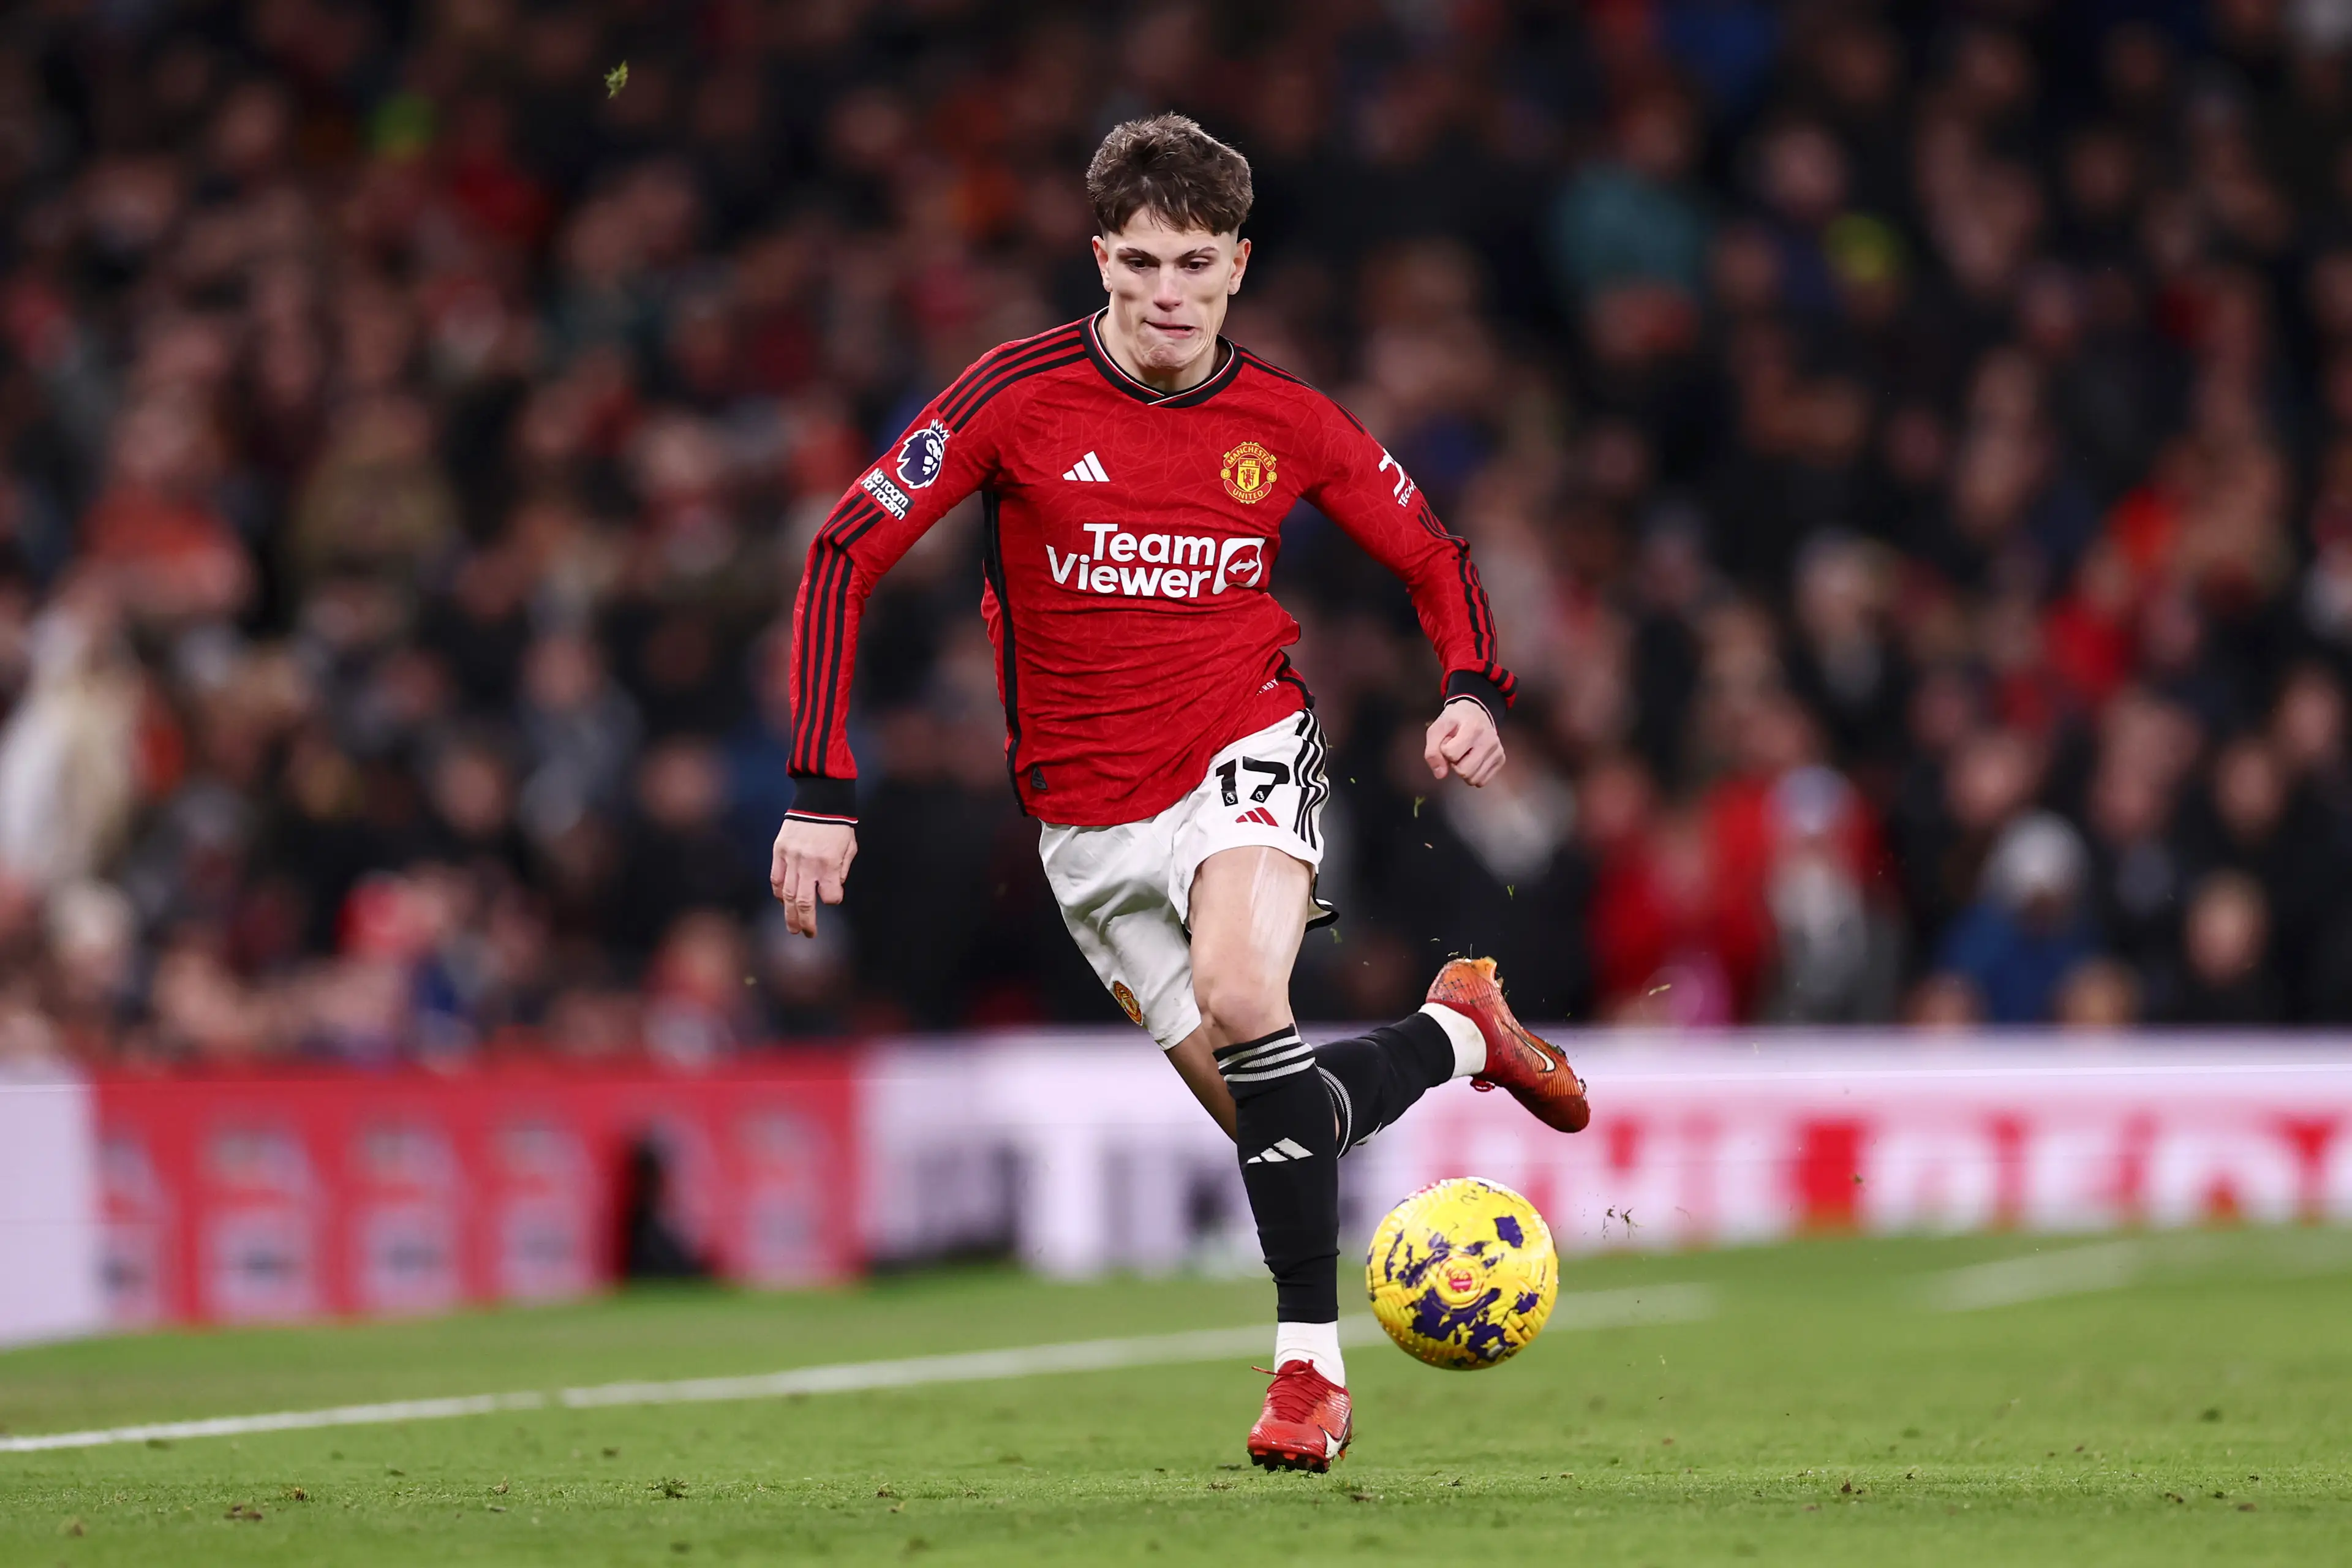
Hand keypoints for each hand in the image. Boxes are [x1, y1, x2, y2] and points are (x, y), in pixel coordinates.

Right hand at [770, 818, 857, 936]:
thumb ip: (841, 870)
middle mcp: (809, 864)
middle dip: (806, 922)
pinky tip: (783, 902)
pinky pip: (776, 878)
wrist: (819, 798)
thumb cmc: (839, 824)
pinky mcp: (779, 851)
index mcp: (829, 863)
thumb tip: (832, 889)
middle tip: (807, 934)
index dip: (833, 899)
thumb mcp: (849, 847)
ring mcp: (791, 858)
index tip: (833, 897)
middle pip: (804, 902)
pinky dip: (779, 892)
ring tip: (792, 928)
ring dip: (789, 913)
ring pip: (788, 894)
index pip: (830, 896)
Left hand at [1424, 698, 1504, 786]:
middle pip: (1464, 771)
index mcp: (1473, 727)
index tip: (1449, 741)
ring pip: (1474, 779)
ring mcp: (1497, 750)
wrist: (1475, 713)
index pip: (1451, 754)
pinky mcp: (1501, 759)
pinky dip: (1474, 774)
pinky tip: (1473, 760)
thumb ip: (1432, 751)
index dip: (1444, 750)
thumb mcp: (1437, 729)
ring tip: (1465, 754)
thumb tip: (1440, 774)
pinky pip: (1482, 781)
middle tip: (1456, 750)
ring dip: (1464, 770)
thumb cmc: (1455, 721)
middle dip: (1454, 764)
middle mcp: (1489, 740)